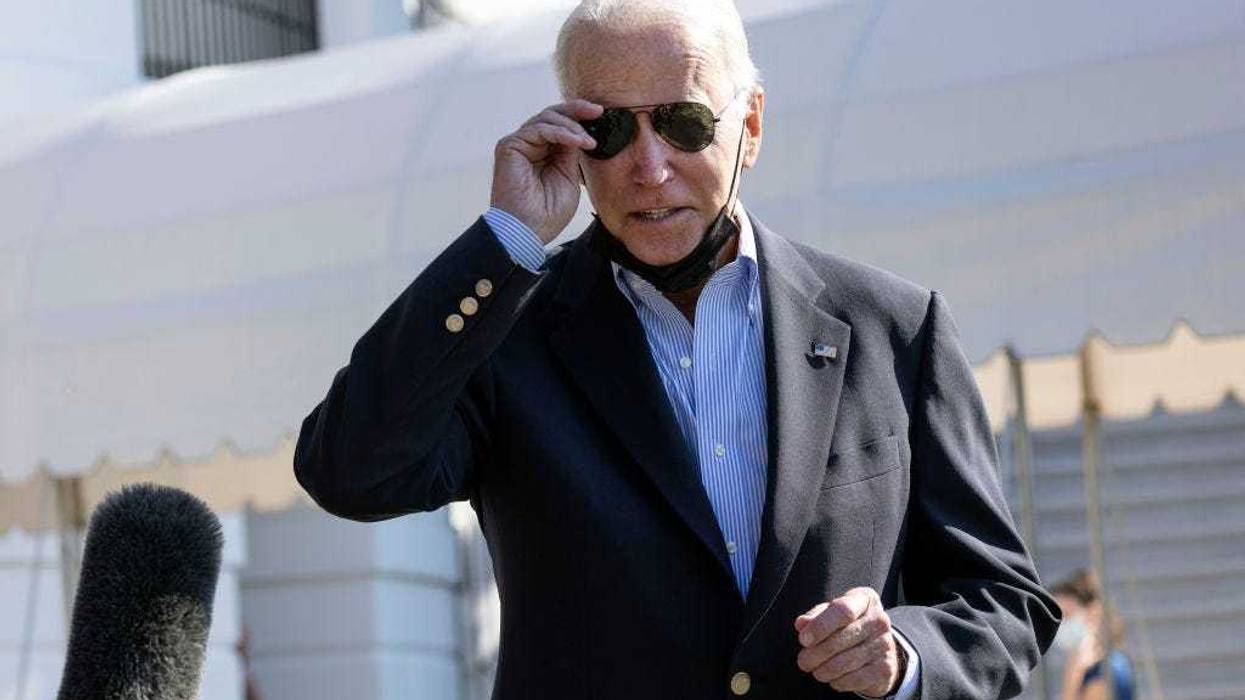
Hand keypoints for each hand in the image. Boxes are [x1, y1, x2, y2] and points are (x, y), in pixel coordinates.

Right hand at [490, 100, 601, 243]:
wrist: (529, 231)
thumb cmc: (548, 213)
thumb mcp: (569, 177)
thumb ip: (571, 153)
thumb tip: (580, 131)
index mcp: (543, 153)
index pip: (560, 125)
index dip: (579, 117)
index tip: (601, 114)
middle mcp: (529, 145)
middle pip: (552, 115)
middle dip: (577, 110)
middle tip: (598, 111)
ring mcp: (518, 144)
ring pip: (546, 118)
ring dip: (572, 126)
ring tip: (588, 141)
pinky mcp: (509, 146)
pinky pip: (538, 129)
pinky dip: (560, 132)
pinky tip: (577, 141)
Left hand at [795, 587, 904, 697]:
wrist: (878, 650)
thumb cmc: (847, 626)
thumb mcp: (831, 614)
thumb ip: (815, 617)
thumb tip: (801, 624)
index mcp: (865, 599)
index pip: (842, 610)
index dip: (820, 626)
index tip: (803, 639)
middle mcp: (879, 620)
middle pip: (840, 638)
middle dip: (815, 653)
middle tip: (803, 661)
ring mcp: (885, 644)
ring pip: (845, 662)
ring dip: (823, 670)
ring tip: (815, 670)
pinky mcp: (885, 668)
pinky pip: (854, 679)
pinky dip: (837, 681)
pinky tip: (832, 678)